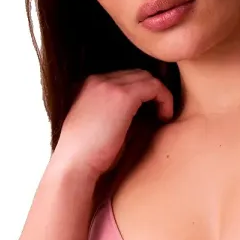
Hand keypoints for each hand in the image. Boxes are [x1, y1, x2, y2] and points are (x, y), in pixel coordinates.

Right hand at [51, 69, 173, 179]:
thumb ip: (115, 110)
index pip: (124, 77)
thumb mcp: (99, 124)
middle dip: (152, 91)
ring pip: (147, 78)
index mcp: (88, 85)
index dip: (142, 92)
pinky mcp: (122, 96)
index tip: (150, 110)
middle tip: (160, 112)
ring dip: (160, 95)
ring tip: (163, 116)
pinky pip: (154, 86)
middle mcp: (97, 80)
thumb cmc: (88, 154)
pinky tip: (164, 117)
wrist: (74, 165)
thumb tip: (143, 109)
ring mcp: (109, 85)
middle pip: (137, 74)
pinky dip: (165, 99)